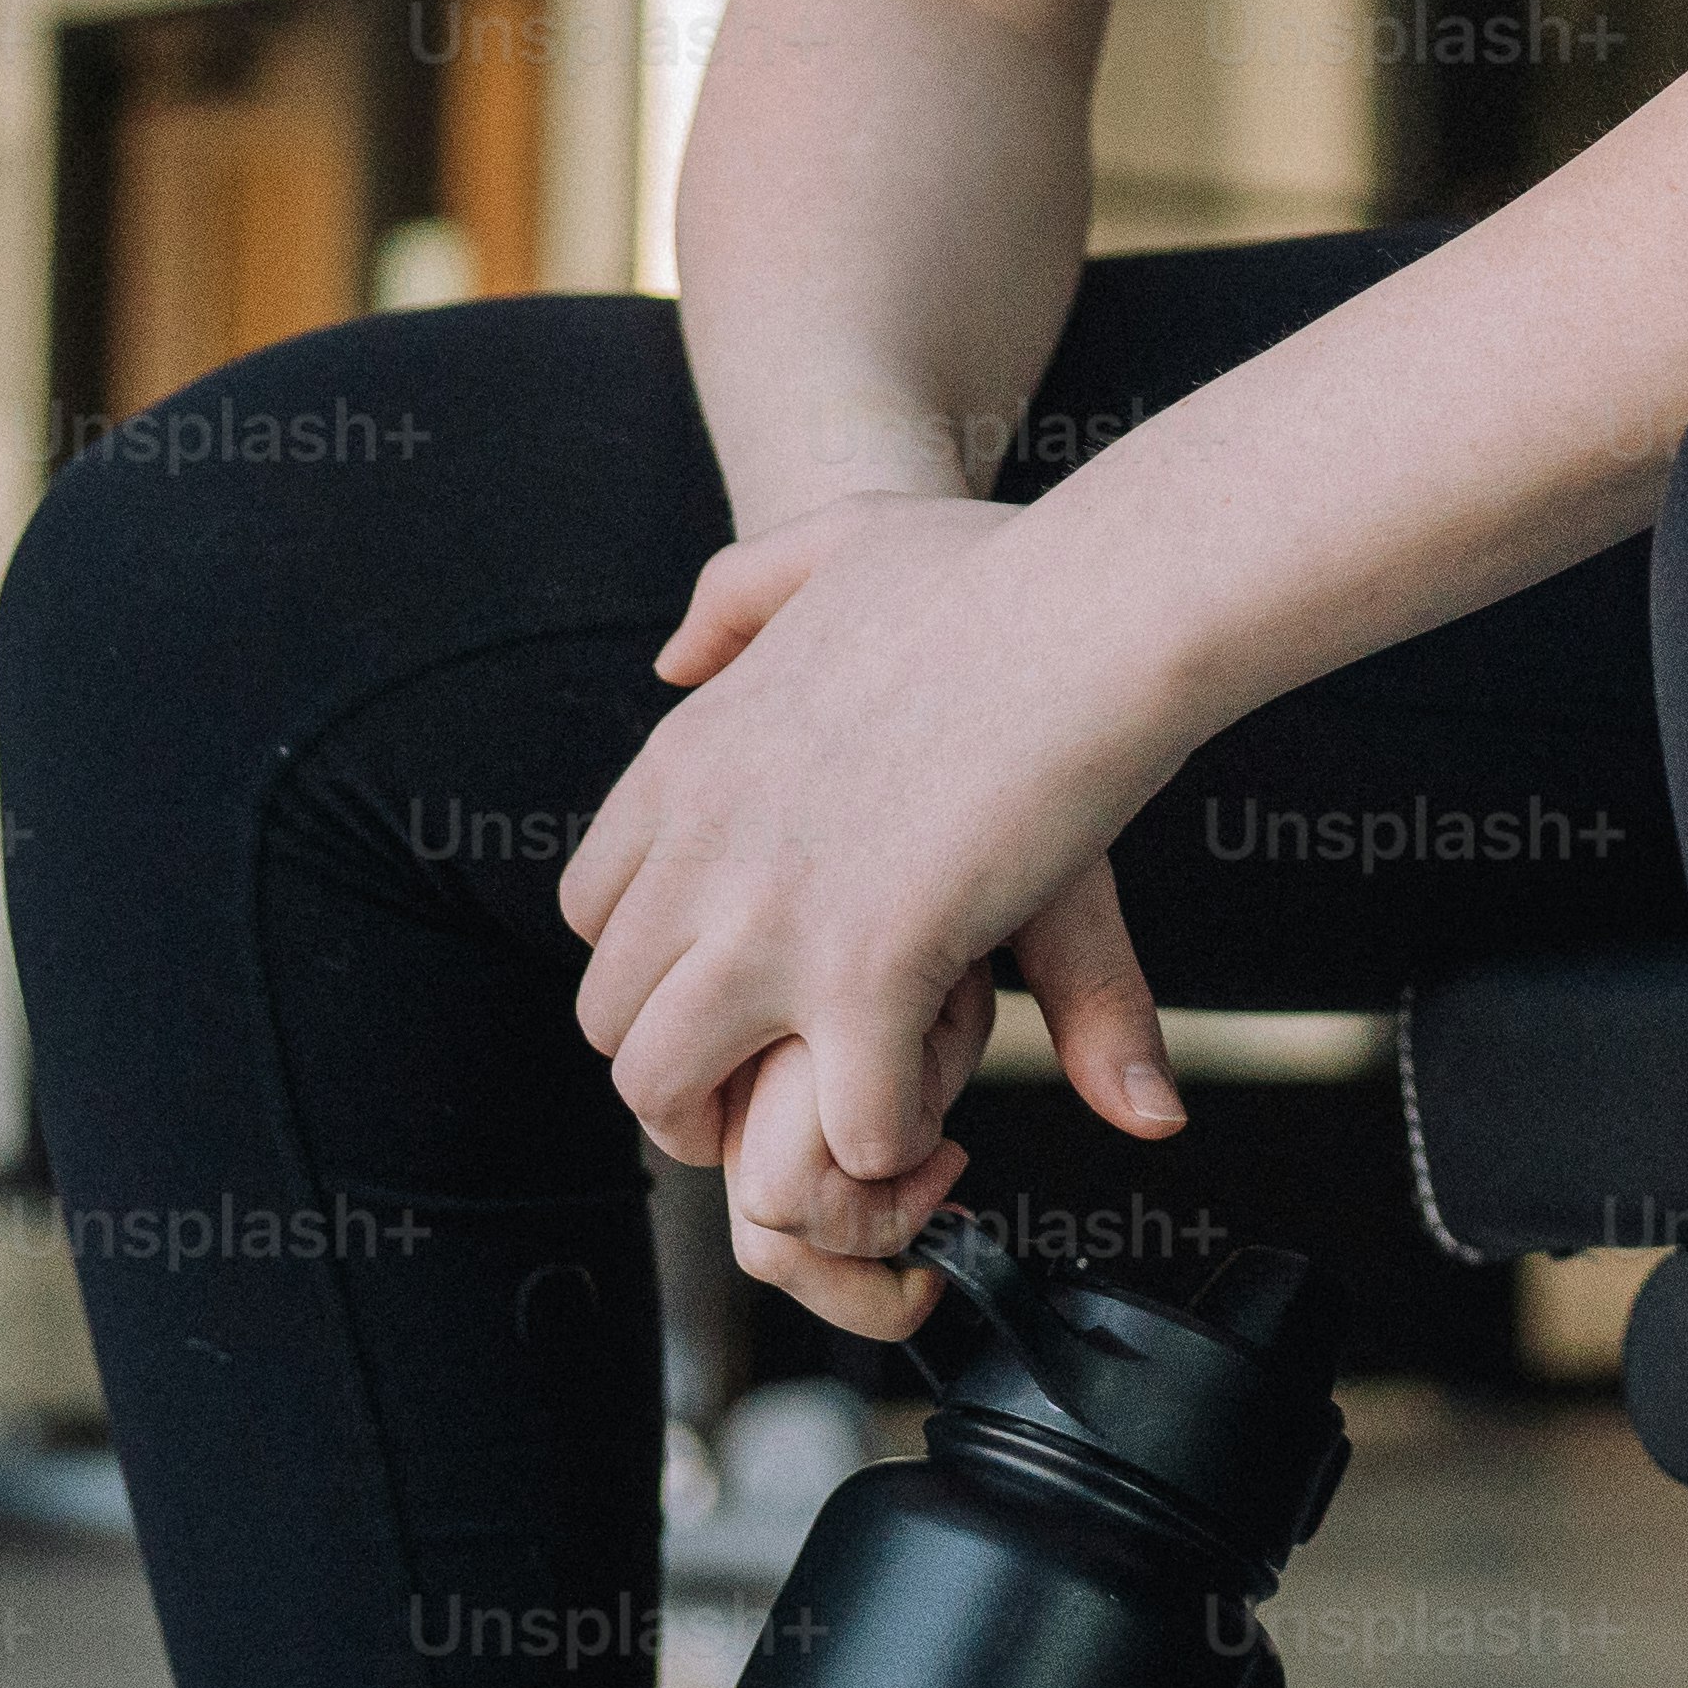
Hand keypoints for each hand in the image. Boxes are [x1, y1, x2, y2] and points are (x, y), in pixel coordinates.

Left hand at [565, 491, 1199, 1337]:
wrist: (1093, 601)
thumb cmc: (997, 570)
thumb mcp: (836, 543)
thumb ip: (739, 594)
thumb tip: (670, 662)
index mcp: (689, 761)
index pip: (594, 909)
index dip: (661, 963)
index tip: (740, 981)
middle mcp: (703, 848)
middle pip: (612, 1018)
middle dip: (690, 1073)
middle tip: (788, 1089)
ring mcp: (773, 918)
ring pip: (666, 1089)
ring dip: (751, 1132)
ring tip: (838, 1125)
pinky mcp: (869, 973)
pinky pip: (842, 1122)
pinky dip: (888, 1144)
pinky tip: (937, 1118)